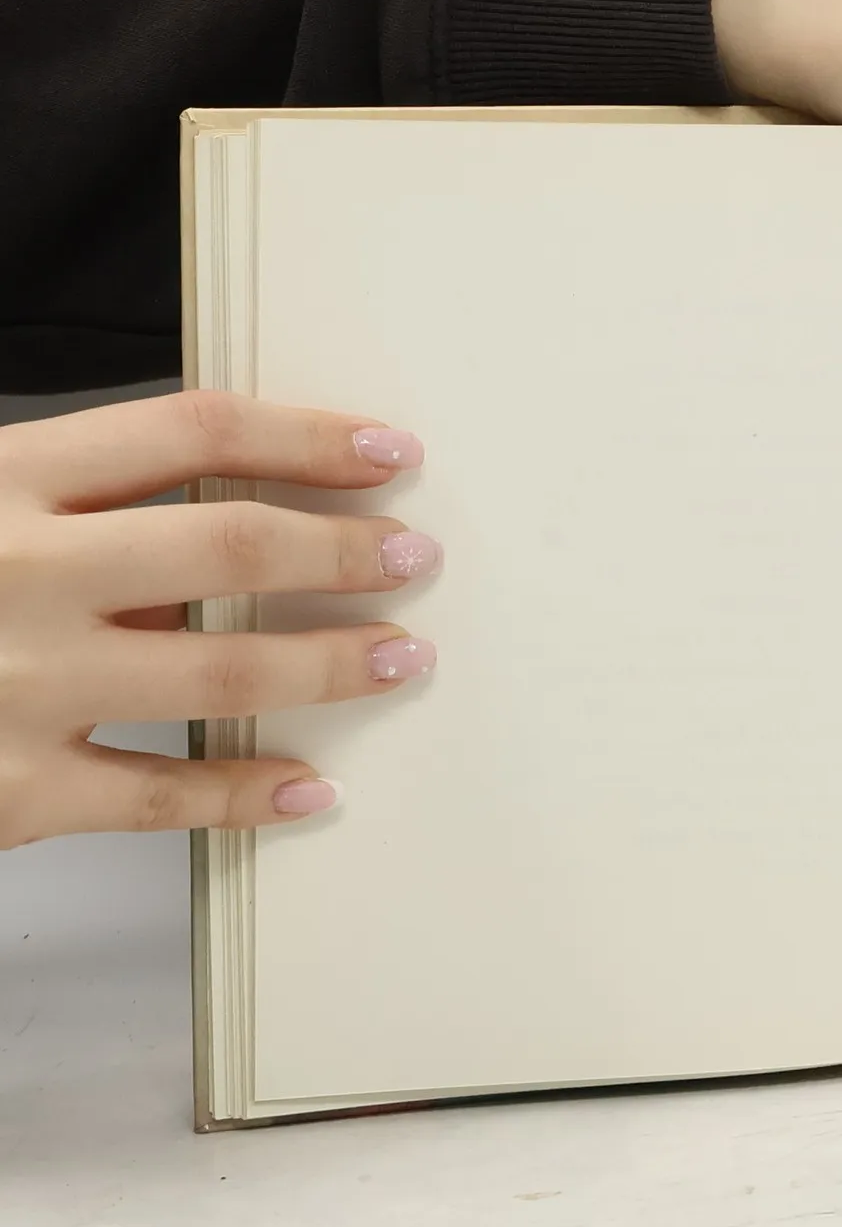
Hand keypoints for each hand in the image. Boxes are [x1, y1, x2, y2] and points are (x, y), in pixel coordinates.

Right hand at [0, 392, 438, 847]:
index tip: (387, 449)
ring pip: (221, 667)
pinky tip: (310, 789)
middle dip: (344, 546)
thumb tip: (220, 520)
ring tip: (400, 655)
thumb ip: (67, 504)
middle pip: (232, 540)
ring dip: (330, 661)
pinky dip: (248, 794)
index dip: (308, 435)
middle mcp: (18, 572)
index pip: (194, 429)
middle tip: (415, 554)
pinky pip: (162, 797)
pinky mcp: (9, 791)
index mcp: (2, 479)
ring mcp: (16, 686)